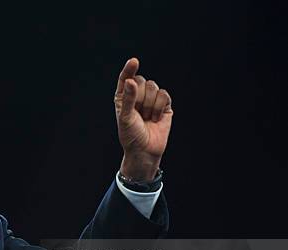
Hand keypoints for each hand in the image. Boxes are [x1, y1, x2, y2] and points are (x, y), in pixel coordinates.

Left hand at [114, 57, 172, 180]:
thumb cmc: (130, 135)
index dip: (129, 69)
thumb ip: (128, 98)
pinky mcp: (164, 105)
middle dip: (140, 97)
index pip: (125, 78)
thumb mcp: (125, 117)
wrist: (144, 151)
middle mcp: (137, 96)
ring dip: (149, 104)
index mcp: (123, 97)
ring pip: (153, 87)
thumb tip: (131, 80)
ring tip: (146, 118)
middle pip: (141, 81)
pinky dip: (159, 106)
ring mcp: (151, 100)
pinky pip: (164, 95)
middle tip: (138, 113)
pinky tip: (156, 118)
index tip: (134, 61)